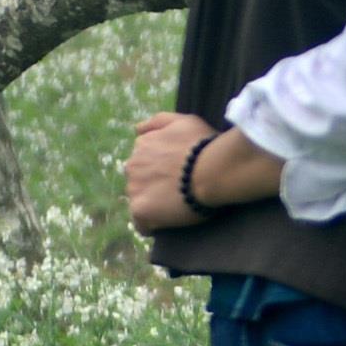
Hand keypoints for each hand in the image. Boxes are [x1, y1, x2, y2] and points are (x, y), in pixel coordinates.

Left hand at [124, 111, 211, 233]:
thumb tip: (136, 129)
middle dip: (154, 185)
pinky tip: (169, 222)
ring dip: (154, 204)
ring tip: (177, 207)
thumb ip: (157, 122)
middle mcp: (131, 165)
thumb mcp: (183, 120)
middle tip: (178, 191)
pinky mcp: (140, 210)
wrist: (213, 170)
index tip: (177, 174)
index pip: (144, 161)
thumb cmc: (203, 144)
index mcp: (142, 145)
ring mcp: (134, 188)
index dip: (161, 169)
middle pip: (139, 181)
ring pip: (139, 201)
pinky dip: (153, 226)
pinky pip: (142, 224)